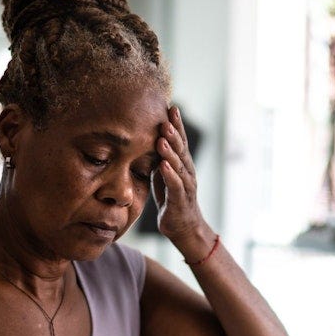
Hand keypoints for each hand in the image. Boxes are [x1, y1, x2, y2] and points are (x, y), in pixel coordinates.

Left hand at [153, 106, 214, 259]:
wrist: (184, 228)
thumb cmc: (172, 200)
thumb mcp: (163, 176)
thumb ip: (159, 160)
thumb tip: (147, 142)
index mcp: (182, 164)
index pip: (179, 141)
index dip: (176, 125)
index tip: (170, 107)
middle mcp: (187, 172)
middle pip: (181, 149)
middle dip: (174, 132)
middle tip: (166, 116)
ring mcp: (185, 186)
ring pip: (179, 165)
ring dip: (171, 151)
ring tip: (163, 137)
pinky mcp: (180, 200)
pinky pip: (175, 185)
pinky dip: (169, 174)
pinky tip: (163, 165)